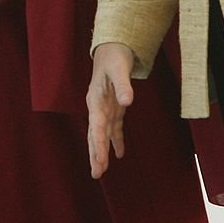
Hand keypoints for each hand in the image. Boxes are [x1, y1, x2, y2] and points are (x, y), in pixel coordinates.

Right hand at [86, 42, 135, 178]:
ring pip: (102, 134)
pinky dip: (116, 140)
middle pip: (95, 134)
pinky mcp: (114, 107)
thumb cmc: (114, 57)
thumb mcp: (119, 69)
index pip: (96, 126)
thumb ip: (123, 85)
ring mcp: (105, 108)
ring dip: (102, 151)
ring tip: (100, 171)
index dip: (98, 143)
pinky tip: (119, 154)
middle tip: (96, 174)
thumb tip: (128, 102)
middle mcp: (98, 107)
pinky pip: (114, 127)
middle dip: (95, 154)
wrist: (112, 48)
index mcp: (95, 99)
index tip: (101, 160)